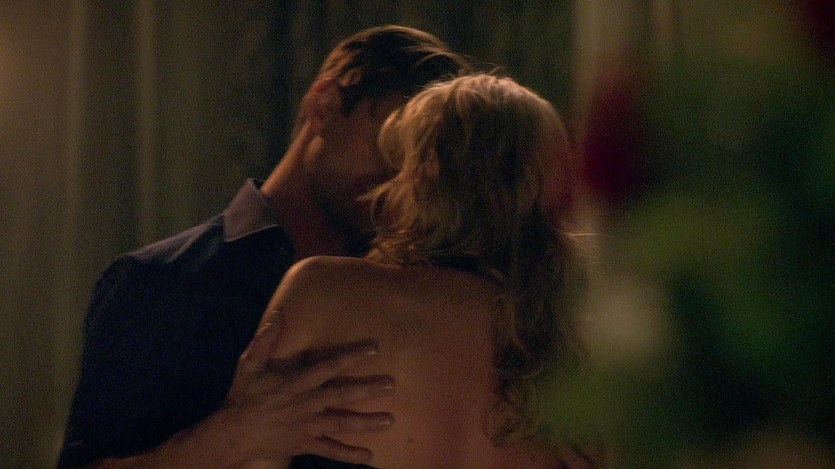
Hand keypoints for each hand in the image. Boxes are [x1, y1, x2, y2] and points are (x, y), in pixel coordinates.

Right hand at [216, 313, 393, 464]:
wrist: (233, 434)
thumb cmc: (244, 397)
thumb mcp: (249, 365)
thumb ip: (266, 340)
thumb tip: (279, 314)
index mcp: (294, 384)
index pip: (327, 367)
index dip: (351, 357)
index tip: (374, 348)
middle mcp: (305, 405)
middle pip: (340, 396)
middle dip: (367, 390)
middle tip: (391, 384)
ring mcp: (306, 426)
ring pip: (340, 424)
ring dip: (366, 423)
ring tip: (390, 420)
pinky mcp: (305, 444)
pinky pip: (329, 450)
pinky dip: (348, 455)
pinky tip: (368, 456)